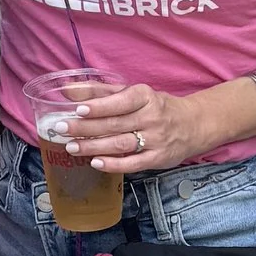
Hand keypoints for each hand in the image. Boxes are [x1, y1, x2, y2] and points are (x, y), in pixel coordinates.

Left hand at [56, 78, 222, 174]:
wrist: (193, 125)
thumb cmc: (157, 107)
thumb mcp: (134, 93)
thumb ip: (101, 91)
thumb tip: (69, 90)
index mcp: (146, 97)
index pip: (121, 101)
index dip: (100, 106)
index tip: (79, 109)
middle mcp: (152, 117)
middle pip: (115, 124)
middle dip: (86, 127)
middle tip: (61, 129)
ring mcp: (156, 140)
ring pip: (121, 144)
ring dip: (94, 146)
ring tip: (72, 147)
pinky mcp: (158, 158)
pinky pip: (133, 163)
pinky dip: (113, 164)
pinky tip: (95, 163)